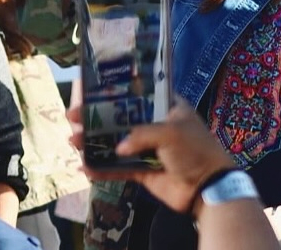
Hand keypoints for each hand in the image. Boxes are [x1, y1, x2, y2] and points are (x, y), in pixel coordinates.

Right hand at [82, 98, 235, 215]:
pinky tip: (84, 168)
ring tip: (72, 143)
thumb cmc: (194, 150)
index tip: (88, 92)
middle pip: (118, 119)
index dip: (111, 93)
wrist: (208, 188)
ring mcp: (147, 149)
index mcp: (165, 107)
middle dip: (94, 119)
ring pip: (114, 143)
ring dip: (93, 143)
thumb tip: (118, 148)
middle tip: (72, 117)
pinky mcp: (143, 171)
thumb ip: (140, 134)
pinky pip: (118, 168)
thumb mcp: (170, 132)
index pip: (134, 94)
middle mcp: (154, 125)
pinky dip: (102, 169)